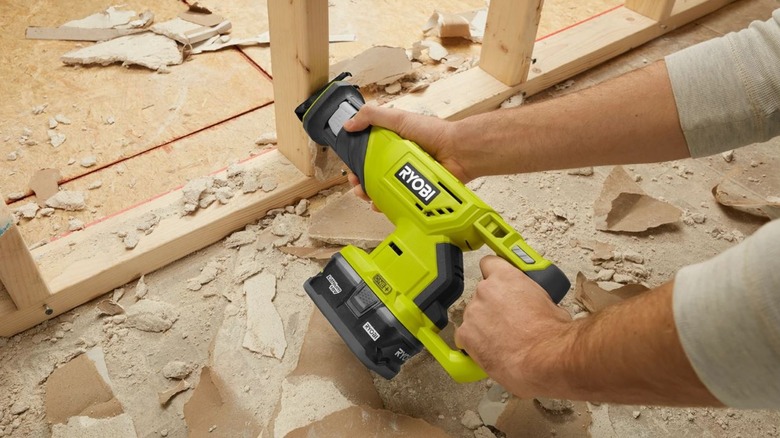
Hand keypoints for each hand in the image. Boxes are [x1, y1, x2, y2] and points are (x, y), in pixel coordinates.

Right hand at [343, 105, 471, 204]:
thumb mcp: (399, 118)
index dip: (355, 160)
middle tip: (356, 183)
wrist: (458, 151)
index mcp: (391, 143)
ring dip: (369, 195)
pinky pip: (396, 201)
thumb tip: (349, 123)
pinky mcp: (414, 191)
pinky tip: (380, 204)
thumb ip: (372, 116)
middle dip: (359, 181)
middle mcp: (397, 161)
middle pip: (370, 175)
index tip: (349, 166)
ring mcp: (405, 177)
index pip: (365, 153)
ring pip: (380, 190)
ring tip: (366, 195)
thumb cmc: (434, 132)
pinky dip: (386, 205)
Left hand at [454, 256, 572, 397]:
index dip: (493, 274)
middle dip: (492, 306)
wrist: (545, 358)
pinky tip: (489, 350)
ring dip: (483, 325)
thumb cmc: (551, 333)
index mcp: (506, 277)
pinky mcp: (466, 334)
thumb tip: (534, 304)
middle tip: (507, 321)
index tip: (497, 283)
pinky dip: (473, 343)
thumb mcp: (549, 302)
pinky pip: (463, 336)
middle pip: (482, 294)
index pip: (489, 264)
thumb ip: (532, 296)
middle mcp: (485, 290)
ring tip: (501, 340)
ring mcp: (473, 312)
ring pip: (473, 315)